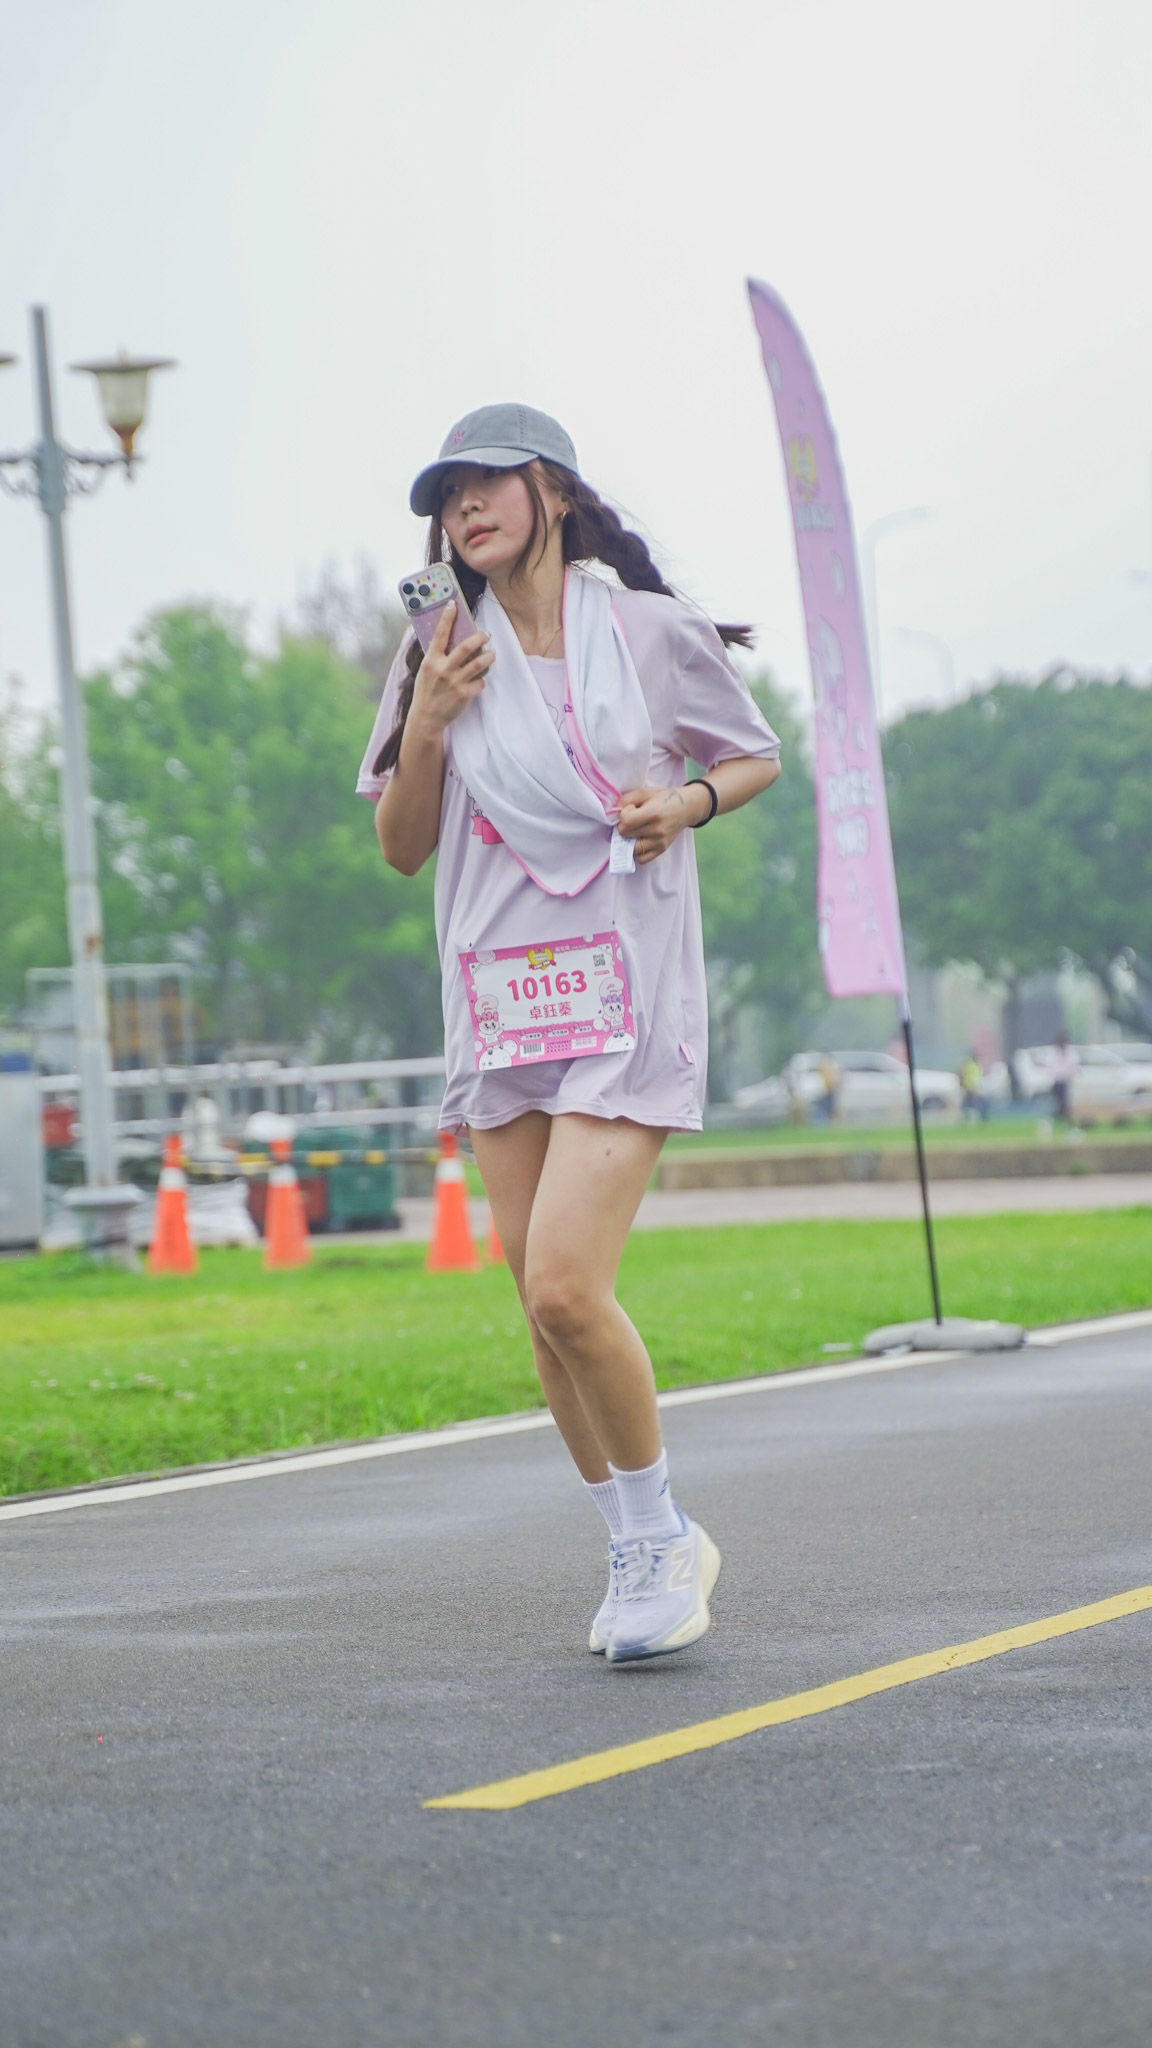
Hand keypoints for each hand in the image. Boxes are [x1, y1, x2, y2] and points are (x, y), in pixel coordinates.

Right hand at [411, 603, 493, 736]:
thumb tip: (445, 638)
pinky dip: (481, 681)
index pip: (440, 635)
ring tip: (491, 654)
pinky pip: (480, 683)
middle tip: (486, 634)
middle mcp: (443, 670)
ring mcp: (454, 683)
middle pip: (466, 647)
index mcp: (431, 661)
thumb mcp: (425, 671)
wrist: (426, 718)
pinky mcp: (464, 695)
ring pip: (479, 664)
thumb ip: (436, 656)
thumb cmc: (426, 692)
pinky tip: (478, 682)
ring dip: (488, 657)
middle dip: (479, 638)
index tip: (453, 604)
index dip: (447, 618)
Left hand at [616, 782, 708, 863]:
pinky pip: (642, 859)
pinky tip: (638, 841)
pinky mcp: (661, 849)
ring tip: (634, 831)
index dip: (623, 814)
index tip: (631, 809)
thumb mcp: (644, 792)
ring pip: (631, 849)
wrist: (687, 807)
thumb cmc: (664, 798)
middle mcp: (656, 830)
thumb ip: (626, 799)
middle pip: (625, 835)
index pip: (625, 822)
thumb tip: (612, 811)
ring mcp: (659, 842)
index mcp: (653, 813)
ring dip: (628, 840)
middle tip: (633, 819)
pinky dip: (636, 853)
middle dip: (624, 826)